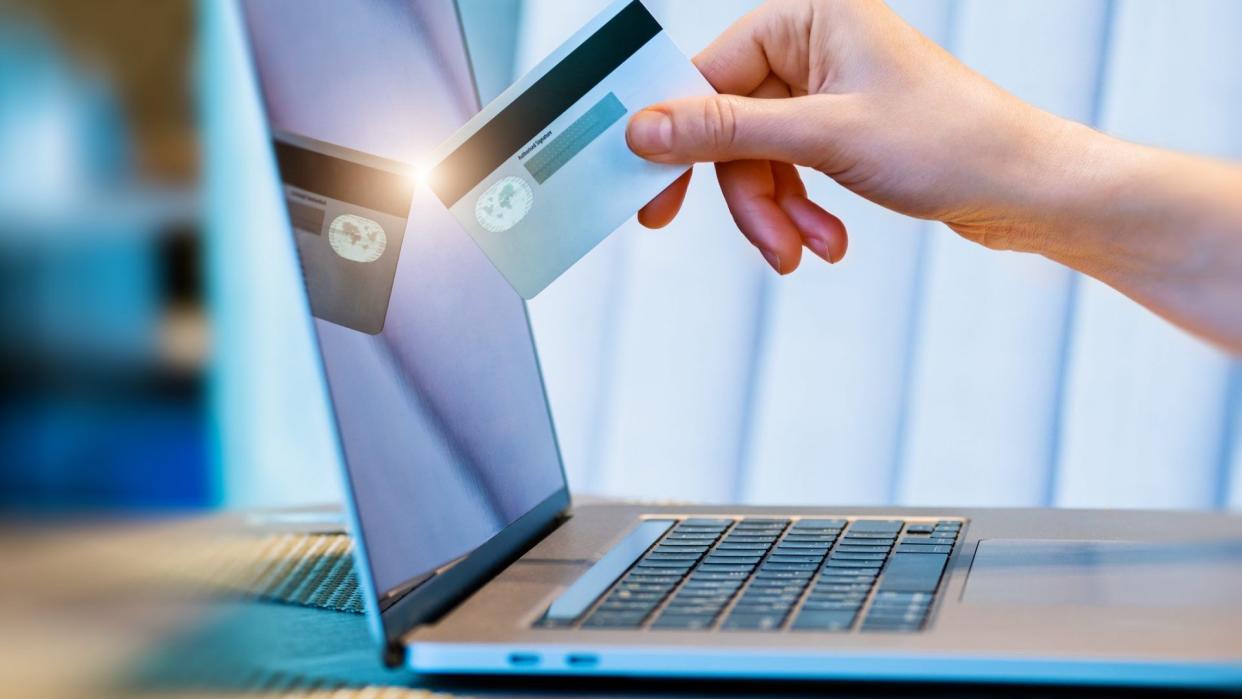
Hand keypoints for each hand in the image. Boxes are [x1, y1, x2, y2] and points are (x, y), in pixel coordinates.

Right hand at [626, 0, 1064, 273]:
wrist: (1027, 188)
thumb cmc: (952, 142)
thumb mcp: (824, 137)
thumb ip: (726, 131)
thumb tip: (644, 128)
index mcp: (808, 16)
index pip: (707, 75)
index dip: (679, 138)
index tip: (654, 192)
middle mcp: (814, 43)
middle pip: (731, 125)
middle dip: (750, 194)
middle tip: (763, 243)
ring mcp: (827, 88)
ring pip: (759, 158)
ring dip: (778, 212)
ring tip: (810, 248)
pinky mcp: (841, 128)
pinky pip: (789, 171)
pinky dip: (801, 211)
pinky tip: (829, 239)